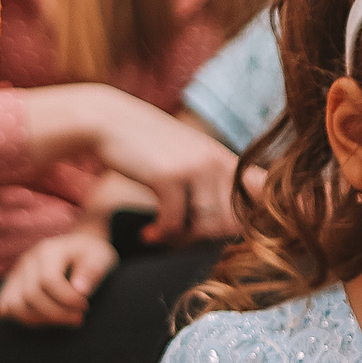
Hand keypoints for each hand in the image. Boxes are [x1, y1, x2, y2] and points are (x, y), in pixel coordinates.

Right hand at [0, 229, 118, 327]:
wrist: (78, 246)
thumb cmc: (91, 254)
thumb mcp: (100, 257)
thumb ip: (92, 271)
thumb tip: (80, 290)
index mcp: (48, 251)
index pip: (48, 280)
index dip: (67, 298)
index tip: (85, 306)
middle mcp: (28, 260)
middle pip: (30, 295)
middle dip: (55, 313)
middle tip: (78, 318)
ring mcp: (17, 272)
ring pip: (15, 304)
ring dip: (40, 319)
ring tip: (63, 320)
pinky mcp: (13, 283)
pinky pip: (8, 305)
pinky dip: (22, 317)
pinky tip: (41, 321)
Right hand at [80, 88, 240, 244]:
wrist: (107, 122)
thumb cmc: (144, 145)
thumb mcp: (185, 156)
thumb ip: (208, 180)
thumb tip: (228, 222)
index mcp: (223, 158)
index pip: (254, 199)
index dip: (240, 224)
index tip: (211, 235)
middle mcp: (215, 161)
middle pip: (229, 219)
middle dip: (204, 237)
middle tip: (180, 241)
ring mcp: (194, 167)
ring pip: (204, 223)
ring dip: (181, 238)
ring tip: (162, 237)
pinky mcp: (168, 176)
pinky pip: (174, 221)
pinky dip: (160, 233)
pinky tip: (148, 234)